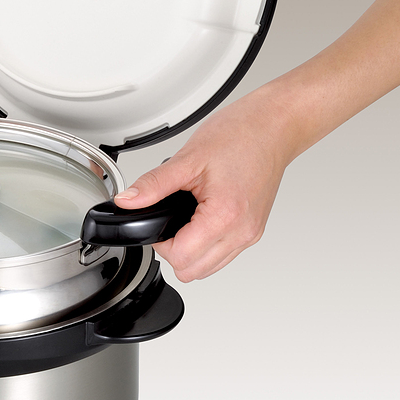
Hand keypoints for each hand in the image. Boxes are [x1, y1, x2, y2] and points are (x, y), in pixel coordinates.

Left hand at [114, 88, 293, 281]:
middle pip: (193, 271)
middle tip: (168, 218)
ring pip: (208, 268)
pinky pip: (223, 254)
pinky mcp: (253, 230)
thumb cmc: (239, 136)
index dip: (160, 242)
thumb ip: (154, 185)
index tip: (158, 218)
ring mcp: (250, 234)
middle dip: (173, 250)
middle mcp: (242, 232)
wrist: (272, 127)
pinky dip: (206, 244)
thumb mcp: (187, 159)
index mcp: (226, 216)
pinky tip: (199, 218)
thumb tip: (128, 201)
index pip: (181, 258)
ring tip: (185, 217)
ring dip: (190, 250)